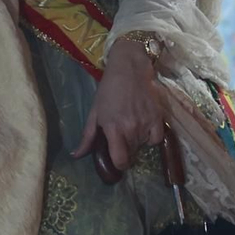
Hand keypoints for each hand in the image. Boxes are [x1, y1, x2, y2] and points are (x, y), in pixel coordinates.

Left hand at [73, 38, 167, 172]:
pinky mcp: (158, 118)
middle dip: (126, 150)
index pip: (120, 160)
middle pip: (131, 154)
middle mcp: (131, 129)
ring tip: (131, 127)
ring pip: (142, 146)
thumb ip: (87, 137)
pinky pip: (156, 139)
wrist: (129, 69)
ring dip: (137, 142)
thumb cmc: (108, 90)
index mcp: (113, 129)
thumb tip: (76, 155)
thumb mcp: (94, 113)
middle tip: (121, 137)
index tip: (117, 160)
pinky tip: (144, 128)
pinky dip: (151, 138)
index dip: (118, 165)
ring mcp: (146, 124)